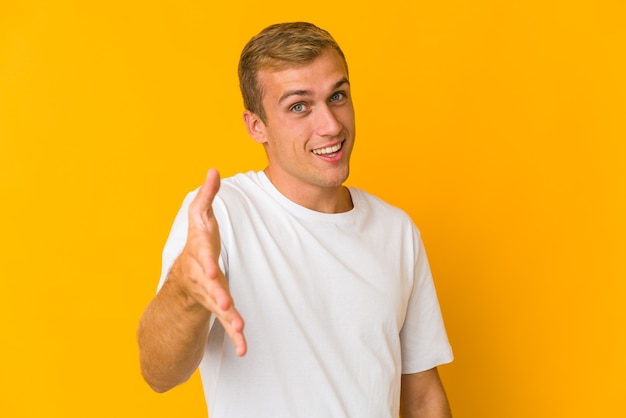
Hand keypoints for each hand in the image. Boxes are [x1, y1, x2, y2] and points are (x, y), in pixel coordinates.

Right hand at [177, 168, 246, 355]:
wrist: (182, 280)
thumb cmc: (198, 244)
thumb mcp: (199, 218)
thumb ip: (207, 196)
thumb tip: (213, 169)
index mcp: (198, 254)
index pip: (200, 256)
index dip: (204, 262)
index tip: (209, 269)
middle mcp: (200, 277)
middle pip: (209, 286)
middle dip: (216, 294)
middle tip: (225, 303)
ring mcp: (209, 295)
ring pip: (218, 308)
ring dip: (229, 318)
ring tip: (240, 329)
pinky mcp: (219, 307)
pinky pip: (227, 322)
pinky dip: (236, 335)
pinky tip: (244, 348)